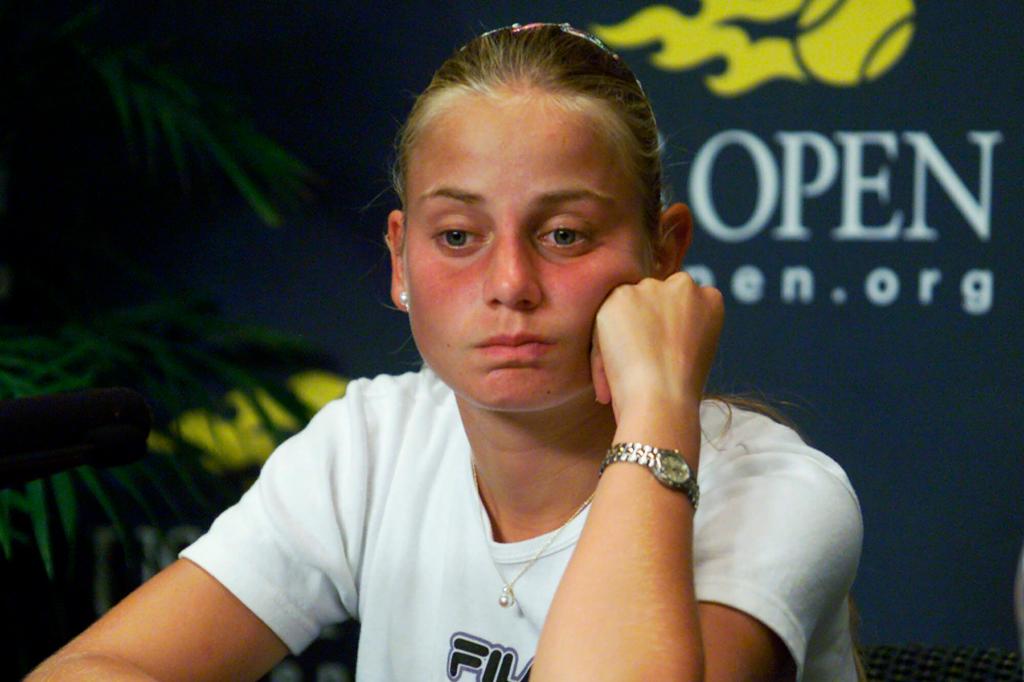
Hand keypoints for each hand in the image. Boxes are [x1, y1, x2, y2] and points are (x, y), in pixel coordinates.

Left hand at [590, 272, 723, 421]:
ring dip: (622, 332)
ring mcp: (652, 288)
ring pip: (627, 306)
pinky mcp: (621, 294)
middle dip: (644, 323)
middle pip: (653, 299)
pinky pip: (603, 318)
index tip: (662, 355)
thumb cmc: (679, 391)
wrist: (662, 399)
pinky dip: (601, 344)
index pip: (681, 304)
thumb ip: (682, 328)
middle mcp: (684, 286)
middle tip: (642, 362)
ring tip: (627, 369)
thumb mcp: (697, 352)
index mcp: (711, 299)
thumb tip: (655, 327)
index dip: (666, 330)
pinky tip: (613, 368)